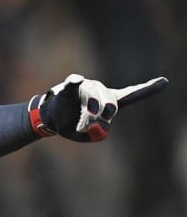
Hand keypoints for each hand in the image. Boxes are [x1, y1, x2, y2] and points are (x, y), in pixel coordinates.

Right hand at [27, 73, 168, 141]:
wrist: (51, 119)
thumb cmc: (70, 125)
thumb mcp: (83, 135)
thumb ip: (94, 134)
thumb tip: (100, 127)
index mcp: (108, 102)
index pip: (131, 94)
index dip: (148, 88)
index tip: (165, 81)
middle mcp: (100, 92)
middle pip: (110, 99)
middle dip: (107, 110)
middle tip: (103, 118)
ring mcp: (85, 88)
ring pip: (92, 94)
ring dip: (92, 105)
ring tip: (88, 115)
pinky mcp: (68, 87)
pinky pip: (72, 82)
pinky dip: (74, 81)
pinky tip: (77, 80)